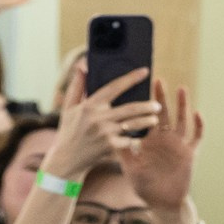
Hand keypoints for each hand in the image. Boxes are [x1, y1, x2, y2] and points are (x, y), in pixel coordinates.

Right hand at [47, 66, 162, 181]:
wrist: (66, 159)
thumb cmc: (69, 130)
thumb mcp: (69, 108)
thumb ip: (78, 85)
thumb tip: (83, 65)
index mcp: (89, 105)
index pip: (114, 87)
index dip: (131, 78)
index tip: (145, 71)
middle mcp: (98, 118)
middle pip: (131, 107)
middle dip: (148, 105)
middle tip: (157, 104)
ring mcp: (105, 133)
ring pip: (135, 123)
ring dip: (148, 120)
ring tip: (154, 119)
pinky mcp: (110, 146)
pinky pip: (130, 139)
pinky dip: (137, 137)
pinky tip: (143, 136)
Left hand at [123, 85, 201, 213]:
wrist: (161, 201)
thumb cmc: (144, 184)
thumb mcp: (130, 166)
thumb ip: (121, 151)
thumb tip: (106, 136)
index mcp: (148, 140)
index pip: (145, 117)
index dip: (142, 104)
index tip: (136, 89)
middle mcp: (164, 139)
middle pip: (163, 114)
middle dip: (160, 97)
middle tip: (157, 79)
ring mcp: (178, 145)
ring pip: (181, 120)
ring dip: (182, 105)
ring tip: (181, 88)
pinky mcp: (189, 153)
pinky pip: (196, 137)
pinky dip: (198, 125)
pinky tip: (197, 113)